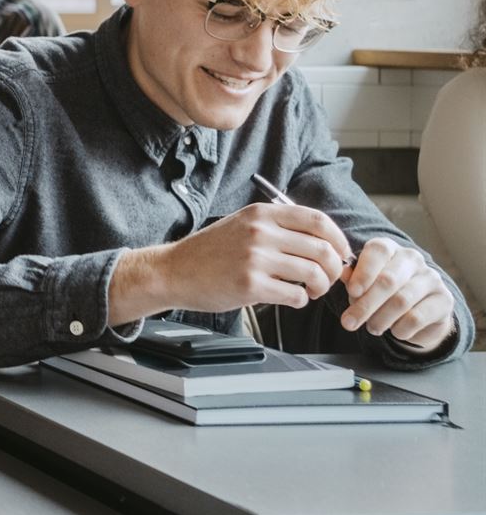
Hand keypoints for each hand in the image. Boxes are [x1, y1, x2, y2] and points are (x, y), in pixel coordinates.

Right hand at [109, 202, 350, 325]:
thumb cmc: (210, 252)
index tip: (341, 254)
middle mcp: (260, 232)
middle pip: (322, 249)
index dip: (339, 240)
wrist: (173, 271)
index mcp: (261, 214)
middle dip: (334, 269)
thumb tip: (324, 242)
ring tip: (310, 291)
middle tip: (327, 278)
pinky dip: (300, 301)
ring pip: (314, 274)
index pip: (318, 221)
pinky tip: (290, 299)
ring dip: (320, 287)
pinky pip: (295, 295)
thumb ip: (278, 227)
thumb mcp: (242, 225)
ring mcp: (255, 259)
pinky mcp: (250, 286)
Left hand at [339, 237, 455, 347]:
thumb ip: (352, 279)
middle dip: (365, 305)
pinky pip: (417, 317)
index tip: (352, 292)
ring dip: (380, 319)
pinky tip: (395, 331)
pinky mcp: (444, 300)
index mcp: (389, 249)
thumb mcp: (363, 285)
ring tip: (371, 328)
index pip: (378, 251)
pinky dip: (400, 328)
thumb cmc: (380, 294)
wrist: (417, 314)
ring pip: (401, 301)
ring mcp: (431, 278)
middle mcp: (412, 259)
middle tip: (349, 323)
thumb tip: (342, 272)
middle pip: (388, 280)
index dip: (364, 272)